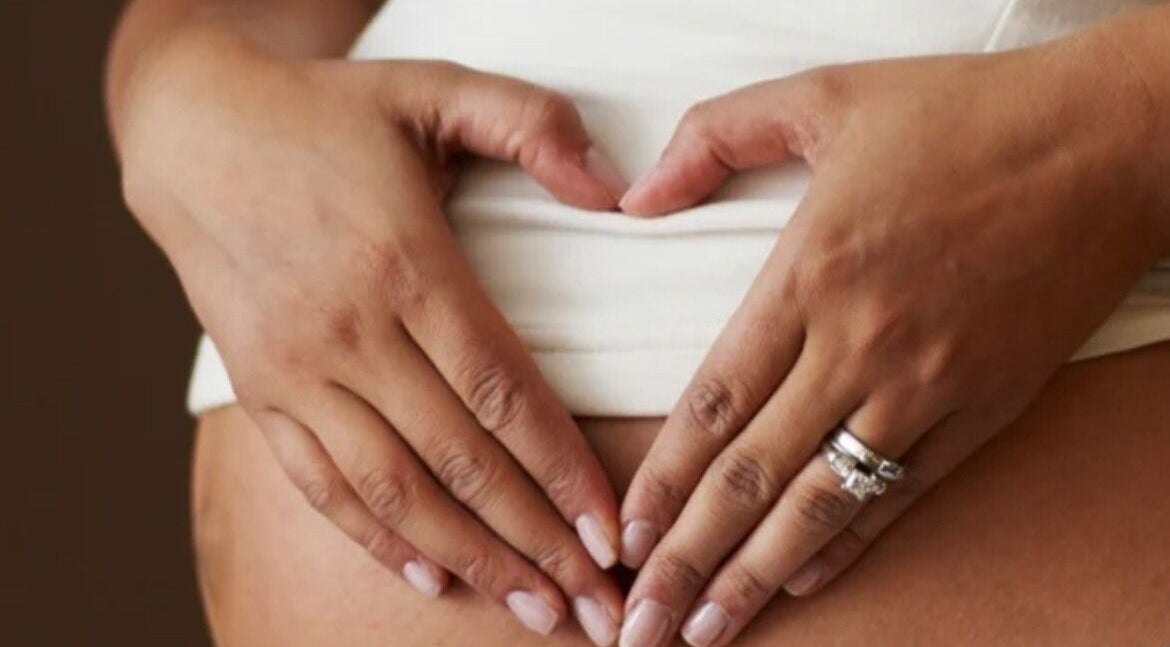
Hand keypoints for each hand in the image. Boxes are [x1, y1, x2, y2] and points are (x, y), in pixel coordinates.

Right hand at [118, 27, 628, 643]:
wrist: (192, 131)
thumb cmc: (326, 114)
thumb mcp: (433, 89)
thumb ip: (532, 124)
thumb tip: (615, 187)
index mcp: (405, 263)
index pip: (502, 391)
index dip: (562, 470)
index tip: (613, 532)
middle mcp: (349, 331)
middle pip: (460, 459)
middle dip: (536, 540)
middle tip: (595, 603)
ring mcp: (298, 369)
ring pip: (395, 488)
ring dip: (470, 556)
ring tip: (532, 604)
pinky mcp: (260, 389)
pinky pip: (321, 483)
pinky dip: (376, 536)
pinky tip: (430, 573)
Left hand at [615, 34, 1169, 646]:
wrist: (1108, 143)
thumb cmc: (963, 117)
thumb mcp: (821, 95)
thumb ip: (713, 137)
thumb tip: (633, 200)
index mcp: (808, 275)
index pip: (713, 404)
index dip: (663, 481)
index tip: (625, 538)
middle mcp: (859, 346)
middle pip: (752, 476)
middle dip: (688, 560)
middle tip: (640, 625)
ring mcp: (926, 386)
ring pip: (822, 503)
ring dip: (756, 575)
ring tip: (706, 632)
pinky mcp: (983, 407)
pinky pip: (903, 493)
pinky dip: (849, 544)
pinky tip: (801, 582)